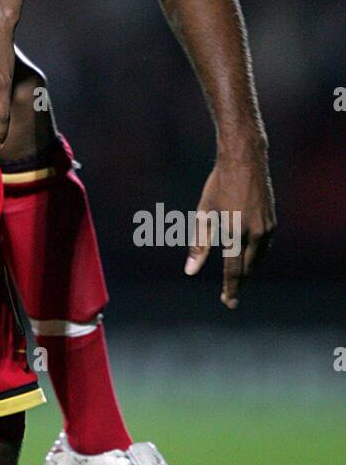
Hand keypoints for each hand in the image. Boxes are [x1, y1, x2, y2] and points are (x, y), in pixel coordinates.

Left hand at [184, 148, 275, 308]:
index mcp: (236, 232)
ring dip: (247, 268)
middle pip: (248, 267)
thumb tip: (190, 271)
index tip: (228, 303)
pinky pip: (265, 246)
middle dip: (238, 281)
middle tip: (228, 294)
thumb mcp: (204, 214)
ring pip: (258, 258)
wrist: (245, 161)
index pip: (234, 270)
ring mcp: (267, 227)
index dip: (231, 288)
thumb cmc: (219, 185)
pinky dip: (255, 254)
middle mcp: (256, 233)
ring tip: (235, 276)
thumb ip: (198, 245)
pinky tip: (246, 256)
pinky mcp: (273, 222)